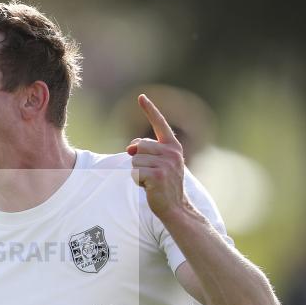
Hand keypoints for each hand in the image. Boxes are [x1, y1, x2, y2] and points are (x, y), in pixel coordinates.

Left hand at [126, 94, 186, 219]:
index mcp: (173, 146)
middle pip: (139, 145)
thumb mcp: (158, 163)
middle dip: (137, 159)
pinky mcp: (157, 176)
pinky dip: (137, 181)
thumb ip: (145, 150)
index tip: (141, 97)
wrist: (175, 207)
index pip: (160, 123)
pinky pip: (134, 172)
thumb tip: (130, 147)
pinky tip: (149, 187)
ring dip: (137, 172)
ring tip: (150, 181)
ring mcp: (166, 164)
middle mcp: (171, 152)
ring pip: (134, 159)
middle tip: (150, 173)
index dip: (150, 109)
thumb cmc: (164, 185)